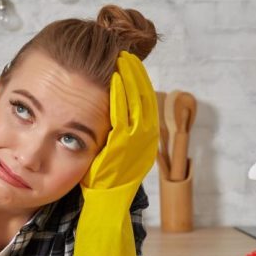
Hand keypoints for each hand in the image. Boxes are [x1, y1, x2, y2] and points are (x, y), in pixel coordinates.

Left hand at [82, 51, 159, 189]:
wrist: (106, 200)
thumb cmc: (108, 173)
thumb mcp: (122, 147)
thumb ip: (123, 126)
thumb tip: (118, 102)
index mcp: (149, 137)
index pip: (148, 100)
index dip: (141, 80)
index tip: (131, 63)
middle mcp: (147, 137)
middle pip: (145, 96)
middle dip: (136, 73)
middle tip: (126, 55)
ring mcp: (137, 140)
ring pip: (137, 101)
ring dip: (130, 79)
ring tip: (121, 60)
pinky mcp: (123, 144)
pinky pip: (122, 113)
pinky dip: (120, 95)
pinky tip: (115, 80)